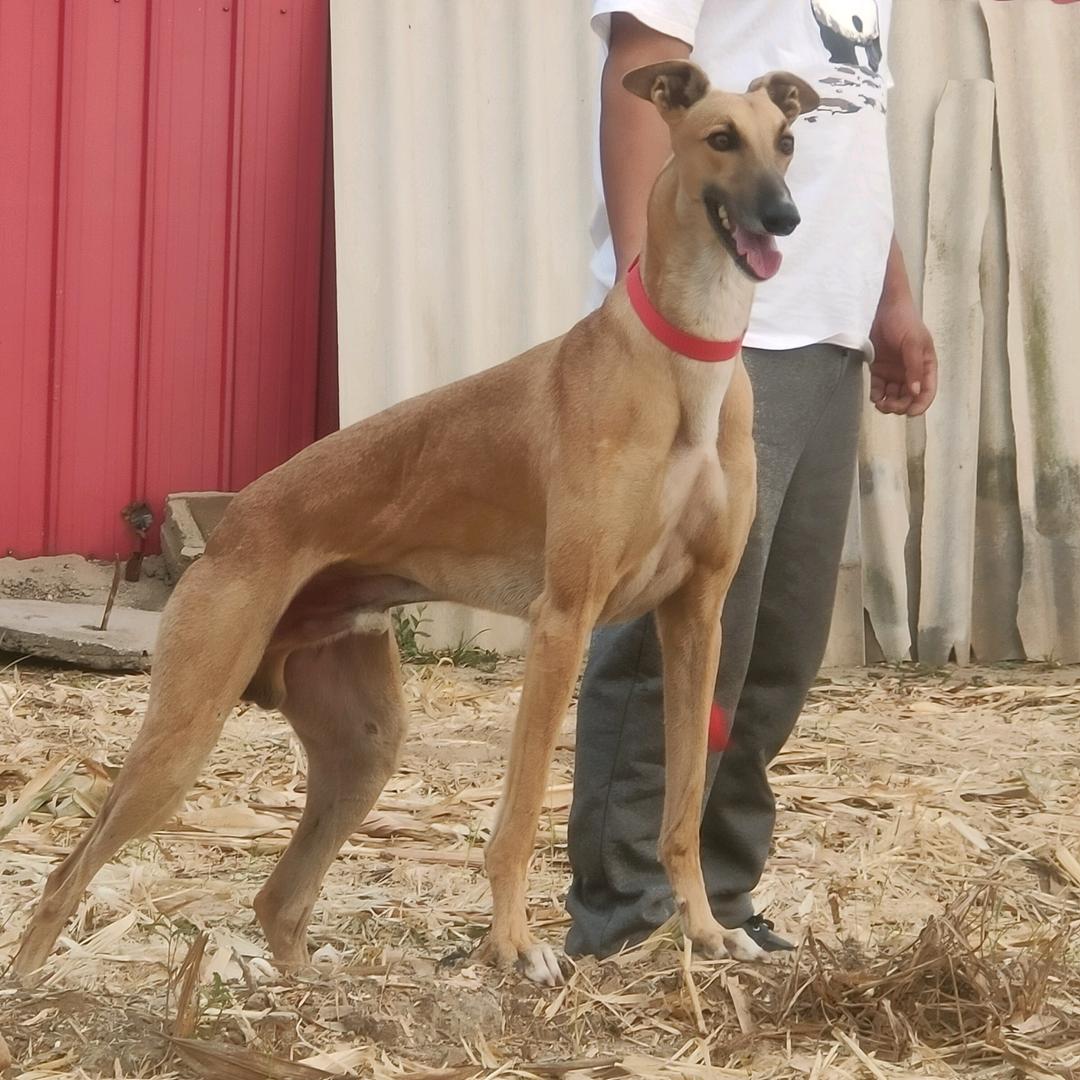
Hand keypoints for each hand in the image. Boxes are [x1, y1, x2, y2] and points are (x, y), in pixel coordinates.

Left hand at [868, 297, 937, 416]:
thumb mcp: (913, 343)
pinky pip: (878, 388)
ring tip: (880, 403)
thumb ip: (914, 367)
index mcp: (926, 366)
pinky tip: (875, 397)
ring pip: (893, 396)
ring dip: (888, 403)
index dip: (920, 405)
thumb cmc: (905, 320)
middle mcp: (911, 372)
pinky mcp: (879, 369)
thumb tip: (915, 391)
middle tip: (889, 406)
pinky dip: (877, 395)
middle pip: (908, 398)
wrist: (884, 307)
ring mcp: (894, 371)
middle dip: (900, 406)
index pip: (927, 391)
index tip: (910, 413)